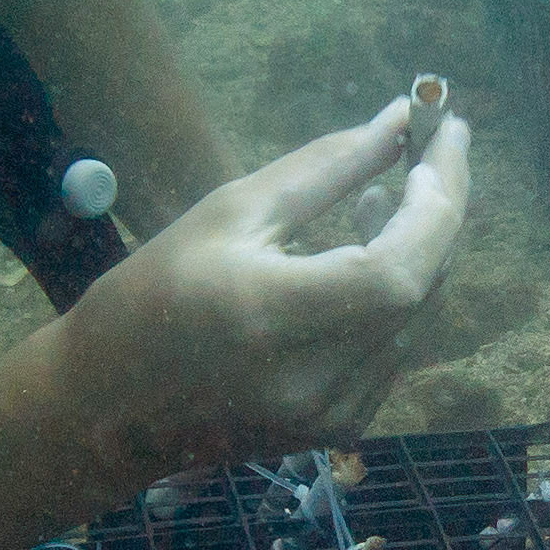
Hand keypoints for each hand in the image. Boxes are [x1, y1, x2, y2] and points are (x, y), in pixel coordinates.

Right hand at [33, 94, 470, 481]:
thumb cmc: (148, 295)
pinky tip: (364, 257)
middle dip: (436, 211)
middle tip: (430, 151)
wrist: (102, 410)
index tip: (446, 132)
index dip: (439, 196)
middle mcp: (319, 381)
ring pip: (413, 317)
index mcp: (280, 321)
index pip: (401, 264)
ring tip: (386, 195)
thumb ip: (326, 168)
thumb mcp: (229, 212)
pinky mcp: (336, 429)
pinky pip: (391, 348)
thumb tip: (400, 120)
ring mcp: (333, 415)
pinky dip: (393, 296)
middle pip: (420, 288)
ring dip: (416, 250)